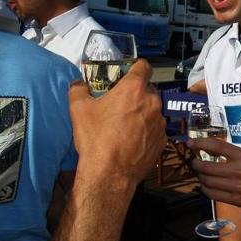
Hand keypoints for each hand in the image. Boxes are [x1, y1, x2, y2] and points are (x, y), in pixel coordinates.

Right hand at [68, 59, 165, 187]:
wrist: (110, 174)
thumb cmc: (96, 138)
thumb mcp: (78, 110)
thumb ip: (78, 90)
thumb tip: (77, 83)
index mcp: (134, 89)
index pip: (143, 66)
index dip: (136, 67)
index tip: (128, 73)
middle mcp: (152, 102)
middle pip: (147, 90)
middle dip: (136, 94)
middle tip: (120, 105)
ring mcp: (160, 122)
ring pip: (153, 110)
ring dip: (143, 113)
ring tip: (126, 126)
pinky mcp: (163, 141)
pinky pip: (156, 129)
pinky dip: (147, 131)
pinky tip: (133, 141)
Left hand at [190, 139, 240, 209]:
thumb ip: (229, 154)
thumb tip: (207, 151)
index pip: (217, 146)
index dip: (201, 143)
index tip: (190, 143)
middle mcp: (239, 170)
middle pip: (208, 166)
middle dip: (196, 164)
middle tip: (194, 162)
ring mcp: (237, 187)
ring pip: (208, 182)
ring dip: (200, 177)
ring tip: (200, 174)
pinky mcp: (235, 200)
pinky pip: (213, 194)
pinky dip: (205, 189)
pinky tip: (205, 186)